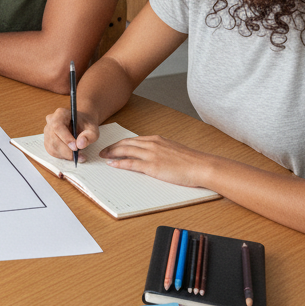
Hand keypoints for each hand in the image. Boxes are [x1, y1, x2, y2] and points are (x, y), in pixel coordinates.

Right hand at [43, 106, 99, 161]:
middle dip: (67, 150)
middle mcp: (51, 121)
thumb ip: (89, 136)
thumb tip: (80, 144)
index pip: (57, 126)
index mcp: (60, 114)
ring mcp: (47, 131)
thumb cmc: (86, 125)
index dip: (65, 138)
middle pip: (53, 138)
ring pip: (52, 146)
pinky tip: (72, 154)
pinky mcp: (47, 141)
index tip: (76, 148)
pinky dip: (63, 156)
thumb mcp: (93, 128)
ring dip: (65, 154)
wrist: (81, 124)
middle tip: (80, 155)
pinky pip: (52, 151)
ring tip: (78, 155)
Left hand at [99, 134, 216, 188]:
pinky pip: (131, 164)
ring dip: (112, 153)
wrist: (201, 166)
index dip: (120, 143)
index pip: (133, 140)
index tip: (113, 146)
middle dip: (112, 147)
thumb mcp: (173, 150)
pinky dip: (120, 163)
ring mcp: (151, 155)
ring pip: (126, 151)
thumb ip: (161, 150)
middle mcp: (152, 144)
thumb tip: (152, 155)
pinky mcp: (152, 166)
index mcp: (157, 140)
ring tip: (104, 157)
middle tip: (103, 151)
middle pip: (126, 143)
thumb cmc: (191, 161)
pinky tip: (113, 164)